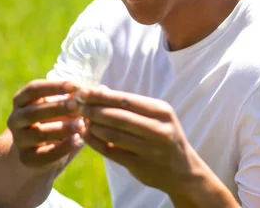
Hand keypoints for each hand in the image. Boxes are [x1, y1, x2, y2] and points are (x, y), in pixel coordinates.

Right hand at [7, 80, 84, 169]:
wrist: (41, 149)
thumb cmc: (56, 118)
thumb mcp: (62, 106)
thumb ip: (74, 98)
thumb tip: (95, 89)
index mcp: (21, 100)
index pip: (33, 89)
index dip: (54, 86)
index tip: (75, 86)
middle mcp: (15, 119)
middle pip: (34, 112)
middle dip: (58, 108)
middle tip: (78, 106)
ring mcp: (19, 139)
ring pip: (38, 134)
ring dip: (62, 128)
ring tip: (81, 125)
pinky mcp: (27, 158)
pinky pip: (44, 154)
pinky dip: (62, 147)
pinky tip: (77, 140)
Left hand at [78, 86, 204, 195]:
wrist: (182, 170)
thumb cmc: (163, 136)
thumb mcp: (155, 116)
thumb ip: (129, 104)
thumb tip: (100, 89)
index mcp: (161, 111)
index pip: (126, 100)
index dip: (102, 96)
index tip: (84, 91)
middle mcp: (158, 129)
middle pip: (118, 117)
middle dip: (94, 110)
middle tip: (77, 105)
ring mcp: (149, 149)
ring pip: (113, 135)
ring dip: (93, 126)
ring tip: (80, 119)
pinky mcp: (140, 165)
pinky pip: (111, 152)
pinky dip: (95, 143)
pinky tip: (85, 135)